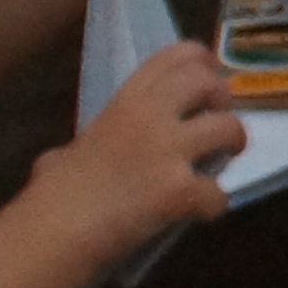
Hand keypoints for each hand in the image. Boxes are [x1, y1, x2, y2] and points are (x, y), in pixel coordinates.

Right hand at [38, 39, 238, 253]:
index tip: (209, 77)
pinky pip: (219, 193)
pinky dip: (215, 205)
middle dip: (223, 99)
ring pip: (229, 128)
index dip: (202, 62)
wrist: (55, 231)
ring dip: (233, 144)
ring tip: (224, 160)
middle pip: (207, 81)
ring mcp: (168, 150)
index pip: (175, 56)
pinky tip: (200, 213)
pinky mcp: (179, 189)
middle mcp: (150, 116)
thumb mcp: (66, 153)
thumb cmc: (53, 195)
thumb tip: (65, 160)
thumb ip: (84, 146)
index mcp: (125, 101)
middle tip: (217, 122)